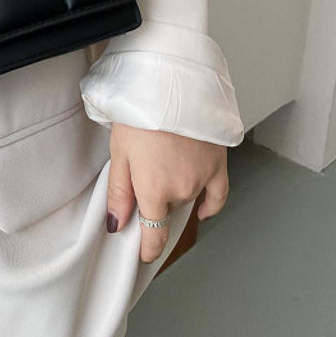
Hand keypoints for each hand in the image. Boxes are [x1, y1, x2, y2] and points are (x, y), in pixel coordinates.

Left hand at [105, 122, 230, 263]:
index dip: (147, 249)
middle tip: (143, 175)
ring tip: (163, 165)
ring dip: (176, 193)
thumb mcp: (119, 152)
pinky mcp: (218, 163)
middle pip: (168, 210)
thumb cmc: (140, 112)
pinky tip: (202, 208)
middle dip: (155, 202)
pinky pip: (218, 194)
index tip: (143, 252)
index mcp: (154, 190)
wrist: (170, 83)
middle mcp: (182, 189)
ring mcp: (203, 177)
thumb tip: (117, 224)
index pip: (154, 235)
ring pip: (188, 198)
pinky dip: (209, 204)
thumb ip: (119, 193)